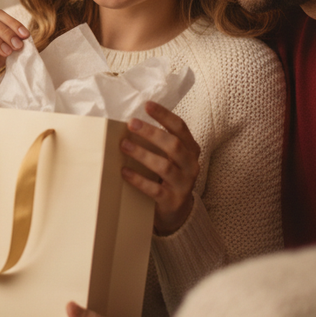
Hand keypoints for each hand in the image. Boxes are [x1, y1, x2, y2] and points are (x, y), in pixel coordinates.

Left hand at [120, 101, 200, 234]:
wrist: (176, 212)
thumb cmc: (167, 177)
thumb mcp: (169, 158)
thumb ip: (158, 143)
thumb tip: (129, 124)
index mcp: (191, 150)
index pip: (180, 128)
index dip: (164, 115)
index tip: (147, 105)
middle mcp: (191, 165)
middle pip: (174, 145)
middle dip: (152, 132)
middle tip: (131, 123)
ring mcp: (184, 184)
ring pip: (165, 166)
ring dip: (143, 154)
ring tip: (124, 146)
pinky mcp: (172, 201)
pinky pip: (155, 189)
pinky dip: (138, 179)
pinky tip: (124, 171)